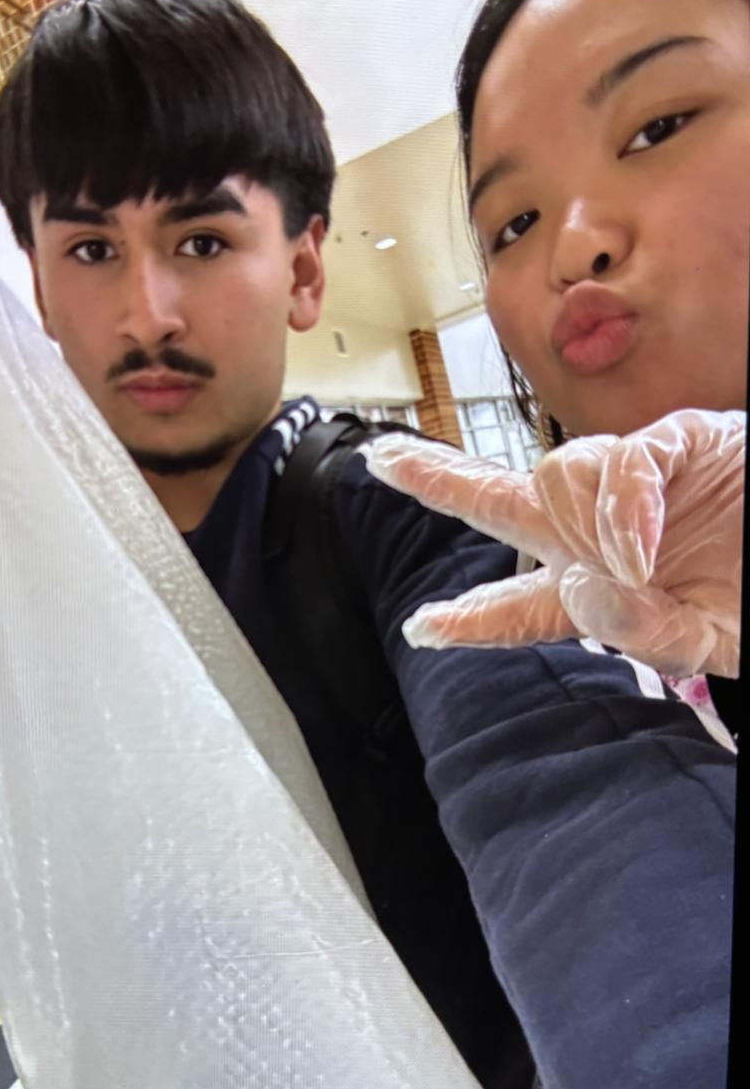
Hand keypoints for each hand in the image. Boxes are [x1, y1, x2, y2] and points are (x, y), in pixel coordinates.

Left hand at [362, 409, 744, 678]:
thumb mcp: (708, 643)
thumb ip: (647, 633)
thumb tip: (583, 589)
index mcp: (599, 586)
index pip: (521, 605)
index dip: (472, 618)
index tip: (421, 629)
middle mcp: (600, 533)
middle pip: (500, 501)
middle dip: (440, 478)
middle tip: (381, 460)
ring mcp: (633, 486)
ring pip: (554, 474)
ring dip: (578, 521)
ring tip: (637, 566)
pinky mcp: (678, 444)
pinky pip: (626, 460)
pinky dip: (626, 503)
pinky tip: (640, 542)